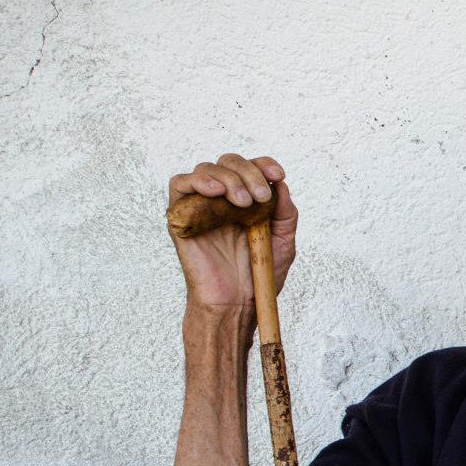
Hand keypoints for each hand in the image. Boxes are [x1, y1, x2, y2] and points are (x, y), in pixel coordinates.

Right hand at [167, 154, 297, 312]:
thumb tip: (280, 185)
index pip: (252, 168)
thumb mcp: (283, 241)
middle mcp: (222, 199)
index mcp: (247, 200)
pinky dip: (198, 180)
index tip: (278, 175)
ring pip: (206, 169)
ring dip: (228, 178)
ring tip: (243, 202)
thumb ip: (285, 213)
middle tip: (260, 197)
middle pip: (229, 162)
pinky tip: (216, 192)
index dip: (264, 164)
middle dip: (248, 173)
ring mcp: (200, 206)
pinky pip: (179, 184)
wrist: (236, 303)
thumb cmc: (258, 276)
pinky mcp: (181, 216)